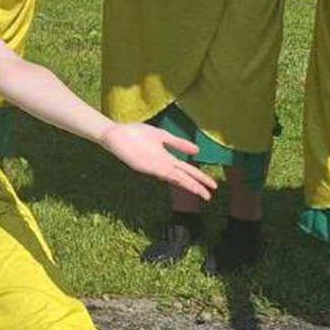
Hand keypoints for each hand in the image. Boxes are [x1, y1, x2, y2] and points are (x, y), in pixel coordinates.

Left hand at [99, 123, 216, 199]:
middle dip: (197, 185)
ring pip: (176, 178)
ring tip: (202, 194)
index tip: (213, 186)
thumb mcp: (161, 136)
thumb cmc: (136, 134)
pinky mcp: (146, 166)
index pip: (187, 170)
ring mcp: (155, 166)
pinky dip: (174, 178)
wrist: (116, 134)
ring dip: (188, 185)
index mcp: (167, 158)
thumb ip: (178, 143)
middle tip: (211, 196)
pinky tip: (183, 181)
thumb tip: (198, 151)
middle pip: (184, 177)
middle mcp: (163, 165)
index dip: (200, 178)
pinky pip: (162, 172)